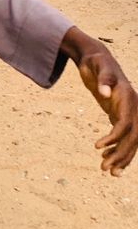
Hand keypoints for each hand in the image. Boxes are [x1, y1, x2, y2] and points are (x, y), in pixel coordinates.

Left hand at [60, 28, 137, 174]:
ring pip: (131, 140)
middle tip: (103, 168)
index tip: (97, 147)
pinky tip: (107, 160)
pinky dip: (118, 149)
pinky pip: (124, 136)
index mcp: (128, 97)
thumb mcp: (97, 65)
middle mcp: (133, 106)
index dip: (114, 138)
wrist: (96, 57)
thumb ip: (103, 78)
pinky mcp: (120, 114)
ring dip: (121, 156)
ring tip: (107, 171)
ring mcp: (128, 111)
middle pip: (132, 137)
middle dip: (120, 154)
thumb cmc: (96, 61)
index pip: (126, 123)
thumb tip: (106, 92)